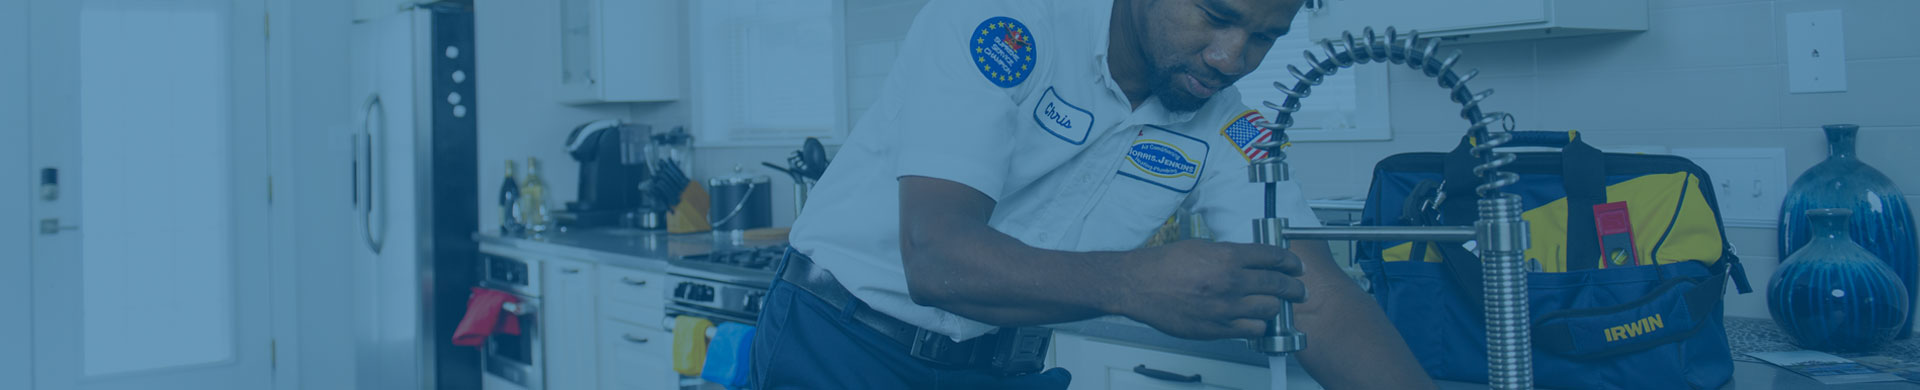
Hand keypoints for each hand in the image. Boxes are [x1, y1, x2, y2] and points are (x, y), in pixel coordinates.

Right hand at [1113, 240, 1306, 339]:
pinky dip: (1257, 325)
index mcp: (1227, 257)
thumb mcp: (1201, 246)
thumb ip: (1229, 254)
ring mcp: (1224, 308)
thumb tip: (1251, 259)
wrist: (1138, 285)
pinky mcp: (1216, 328)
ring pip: (1269, 310)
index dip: (1290, 262)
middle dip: (1293, 287)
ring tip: (1274, 305)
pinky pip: (1252, 330)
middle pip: (1278, 285)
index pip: (1273, 257)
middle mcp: (1230, 282)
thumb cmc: (1163, 265)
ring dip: (1274, 307)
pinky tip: (1254, 320)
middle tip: (1298, 290)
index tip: (1296, 266)